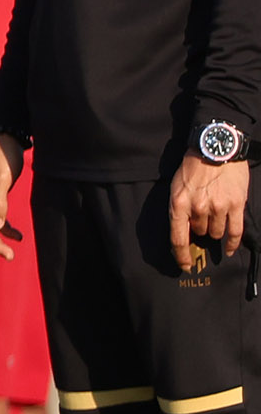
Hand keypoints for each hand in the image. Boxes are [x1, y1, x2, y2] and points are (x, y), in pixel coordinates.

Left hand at [168, 155, 249, 273]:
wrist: (215, 148)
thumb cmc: (193, 166)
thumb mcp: (176, 186)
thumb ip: (179, 208)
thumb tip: (184, 229)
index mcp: (178, 204)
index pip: (178, 238)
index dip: (181, 255)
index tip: (184, 266)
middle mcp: (198, 209)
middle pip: (199, 233)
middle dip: (199, 228)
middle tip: (202, 215)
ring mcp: (218, 208)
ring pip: (216, 232)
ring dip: (214, 229)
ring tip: (215, 215)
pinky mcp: (236, 205)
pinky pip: (235, 231)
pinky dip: (232, 243)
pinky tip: (228, 250)